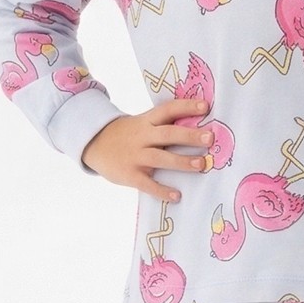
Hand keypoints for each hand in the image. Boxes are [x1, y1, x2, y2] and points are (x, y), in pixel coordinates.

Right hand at [81, 97, 211, 203]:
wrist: (94, 144)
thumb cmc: (127, 135)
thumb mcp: (141, 124)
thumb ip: (162, 126)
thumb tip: (196, 128)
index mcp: (146, 121)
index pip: (168, 110)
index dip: (186, 107)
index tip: (206, 106)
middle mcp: (142, 137)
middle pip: (168, 134)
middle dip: (189, 136)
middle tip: (210, 138)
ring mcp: (135, 156)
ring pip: (161, 158)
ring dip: (182, 161)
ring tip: (201, 164)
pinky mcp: (129, 175)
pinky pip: (147, 184)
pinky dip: (162, 191)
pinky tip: (177, 196)